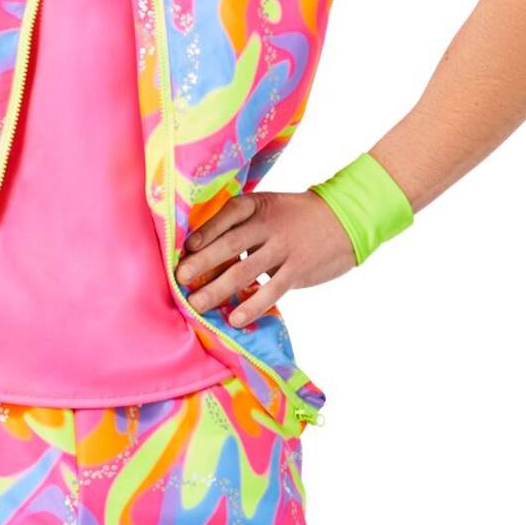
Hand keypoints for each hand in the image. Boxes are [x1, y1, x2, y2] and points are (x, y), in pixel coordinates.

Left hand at [174, 189, 355, 325]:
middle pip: (231, 244)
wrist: (345, 220)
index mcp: (258, 206)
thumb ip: (241, 224)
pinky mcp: (298, 270)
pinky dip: (252, 305)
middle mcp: (269, 225)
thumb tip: (201, 249)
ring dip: (218, 289)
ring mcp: (284, 248)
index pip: (228, 215)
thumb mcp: (269, 208)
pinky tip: (234, 318)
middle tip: (180, 279)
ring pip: (246, 271)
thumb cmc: (296, 217)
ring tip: (197, 305)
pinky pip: (271, 290)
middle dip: (203, 262)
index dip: (206, 231)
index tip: (186, 248)